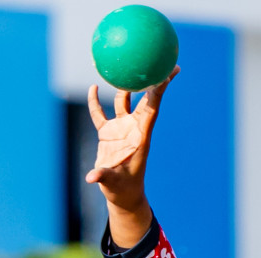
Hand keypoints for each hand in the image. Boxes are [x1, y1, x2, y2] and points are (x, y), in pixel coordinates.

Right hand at [85, 68, 178, 244]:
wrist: (122, 196)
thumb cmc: (123, 190)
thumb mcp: (114, 184)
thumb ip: (103, 177)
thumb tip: (91, 177)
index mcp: (140, 136)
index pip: (152, 107)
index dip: (160, 89)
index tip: (170, 71)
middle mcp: (133, 128)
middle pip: (144, 98)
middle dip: (153, 80)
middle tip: (160, 59)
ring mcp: (121, 130)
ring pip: (123, 101)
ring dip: (124, 85)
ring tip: (125, 65)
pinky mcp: (108, 134)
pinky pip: (101, 114)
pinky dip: (96, 101)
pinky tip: (93, 88)